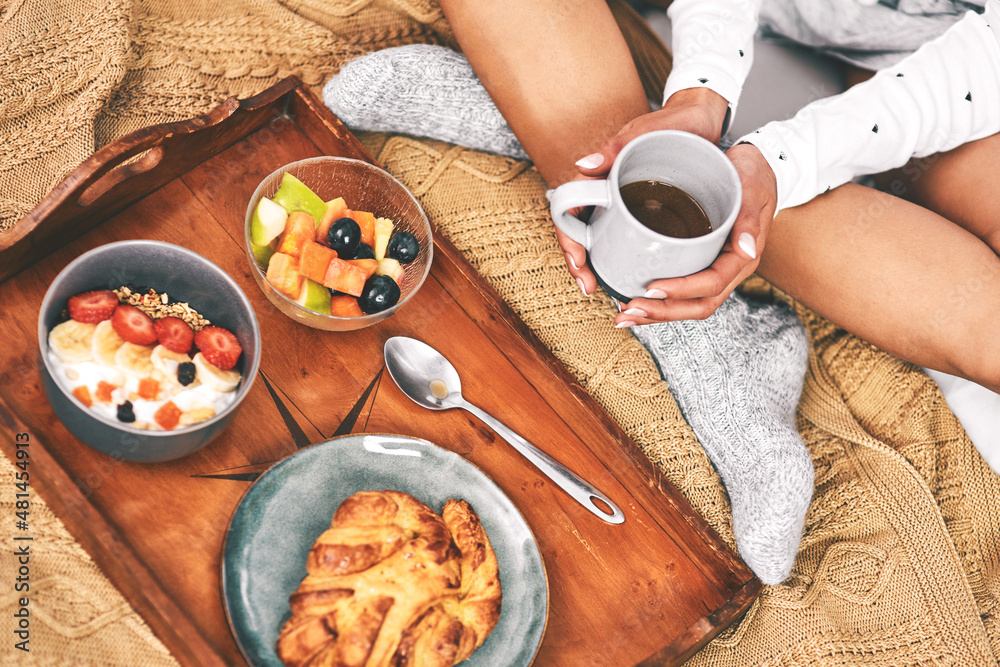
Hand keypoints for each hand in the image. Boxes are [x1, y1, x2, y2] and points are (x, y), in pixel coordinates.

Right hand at [560, 87, 731, 296]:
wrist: (700, 122)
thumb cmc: (672, 123)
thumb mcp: (643, 133)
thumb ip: (613, 148)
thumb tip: (582, 166)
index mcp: (597, 177)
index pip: (567, 214)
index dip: (568, 242)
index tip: (579, 264)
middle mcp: (604, 193)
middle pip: (580, 234)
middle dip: (580, 265)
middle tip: (591, 287)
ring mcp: (622, 204)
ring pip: (599, 240)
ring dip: (598, 267)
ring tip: (607, 289)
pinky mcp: (641, 211)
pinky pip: (625, 238)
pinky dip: (622, 259)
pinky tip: (632, 277)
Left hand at [612, 142, 777, 324]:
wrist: (754, 166)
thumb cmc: (752, 176)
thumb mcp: (753, 188)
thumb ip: (748, 219)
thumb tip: (747, 250)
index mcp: (742, 257)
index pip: (712, 284)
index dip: (682, 290)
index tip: (651, 288)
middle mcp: (730, 270)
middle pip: (698, 304)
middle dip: (663, 312)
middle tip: (630, 311)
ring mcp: (716, 269)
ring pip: (689, 304)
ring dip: (657, 313)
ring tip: (625, 314)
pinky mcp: (702, 263)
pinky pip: (682, 292)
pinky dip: (658, 300)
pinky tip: (634, 299)